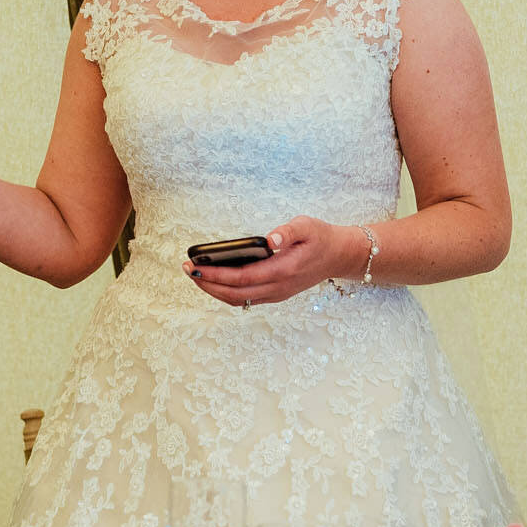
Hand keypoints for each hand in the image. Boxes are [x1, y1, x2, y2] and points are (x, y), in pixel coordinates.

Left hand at [181, 216, 368, 307]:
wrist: (339, 256)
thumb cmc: (321, 238)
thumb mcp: (308, 226)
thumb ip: (289, 231)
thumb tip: (270, 238)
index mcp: (283, 270)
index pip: (242, 277)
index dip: (215, 273)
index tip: (195, 265)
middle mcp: (279, 287)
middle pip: (235, 294)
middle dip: (208, 283)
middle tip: (187, 269)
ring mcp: (277, 294)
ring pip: (239, 300)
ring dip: (214, 290)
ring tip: (196, 274)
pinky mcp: (276, 294)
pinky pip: (246, 299)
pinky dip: (227, 293)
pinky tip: (215, 280)